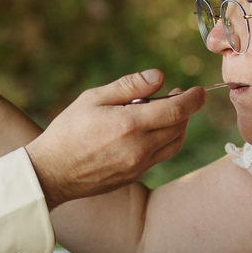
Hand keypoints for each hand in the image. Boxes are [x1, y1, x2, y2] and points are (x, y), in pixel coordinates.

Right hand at [25, 71, 206, 207]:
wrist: (51, 173)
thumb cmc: (68, 131)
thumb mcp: (93, 98)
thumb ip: (129, 85)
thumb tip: (159, 76)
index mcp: (130, 124)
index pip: (177, 110)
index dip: (193, 98)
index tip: (199, 90)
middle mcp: (140, 148)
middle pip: (180, 127)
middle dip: (185, 109)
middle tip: (176, 95)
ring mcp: (139, 165)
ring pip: (174, 144)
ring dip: (178, 126)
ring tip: (166, 112)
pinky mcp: (135, 176)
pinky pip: (161, 156)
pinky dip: (165, 141)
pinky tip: (151, 131)